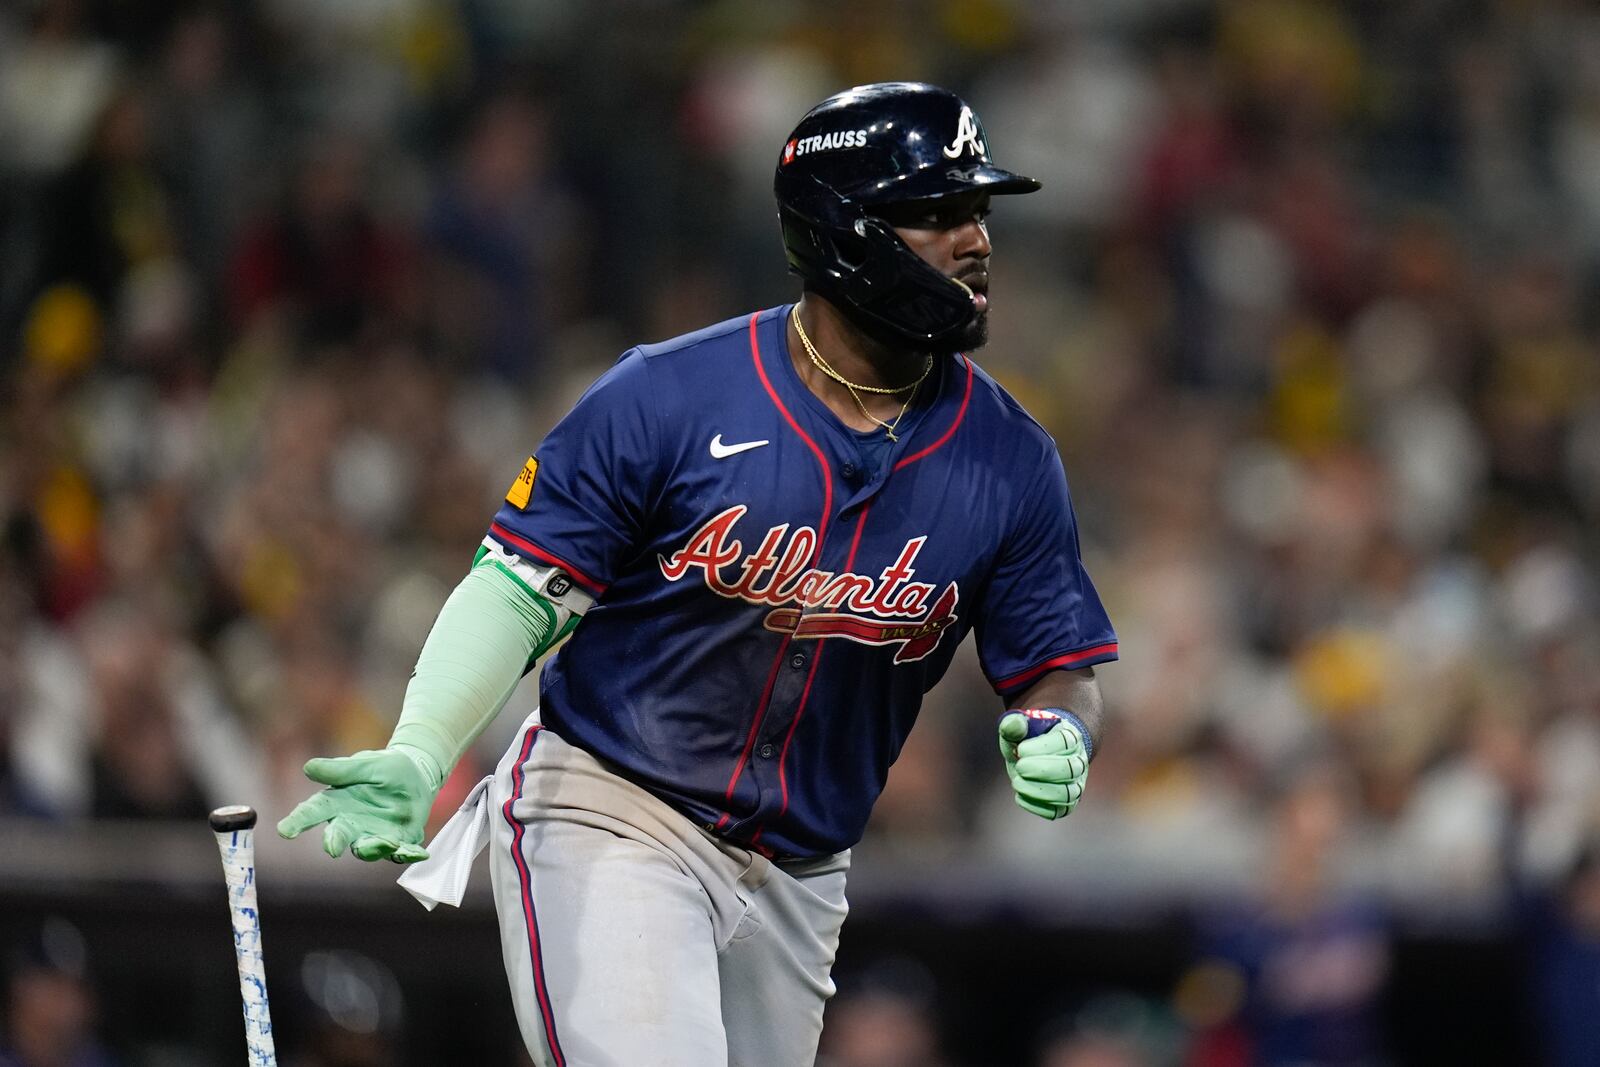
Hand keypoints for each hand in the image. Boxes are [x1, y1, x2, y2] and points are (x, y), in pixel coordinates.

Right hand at [277, 748, 434, 861]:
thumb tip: (308, 767)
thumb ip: (340, 769)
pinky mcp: (399, 841)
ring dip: (375, 848)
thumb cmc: (383, 768)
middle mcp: (351, 824)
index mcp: (337, 803)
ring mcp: (375, 835)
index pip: (313, 812)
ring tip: (388, 842)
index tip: (284, 830)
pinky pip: (401, 852)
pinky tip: (419, 852)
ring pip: (368, 849)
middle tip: (332, 847)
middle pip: (338, 836)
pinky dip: (408, 854)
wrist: (416, 774)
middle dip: (334, 842)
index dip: (298, 821)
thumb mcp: (365, 764)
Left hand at [997, 710, 1088, 819]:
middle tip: (1019, 767)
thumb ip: (1014, 724)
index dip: (1041, 747)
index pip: (1064, 742)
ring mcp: (1075, 784)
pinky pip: (1058, 811)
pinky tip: (1020, 796)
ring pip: (1067, 793)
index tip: (1020, 749)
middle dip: (1042, 770)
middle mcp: (1078, 761)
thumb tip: (1014, 724)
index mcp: (1070, 737)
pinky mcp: (1067, 803)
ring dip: (1039, 791)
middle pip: (1069, 769)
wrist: (1038, 755)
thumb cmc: (1029, 740)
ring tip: (1016, 782)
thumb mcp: (1019, 728)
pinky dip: (1038, 807)